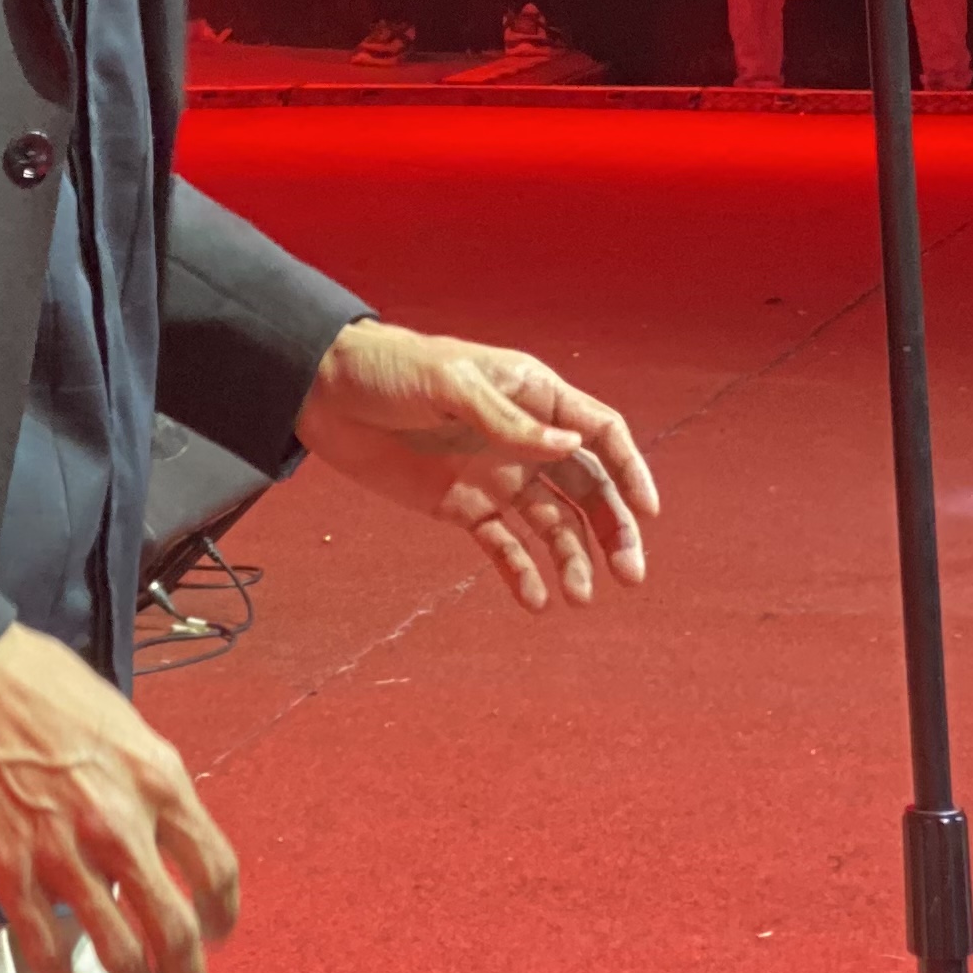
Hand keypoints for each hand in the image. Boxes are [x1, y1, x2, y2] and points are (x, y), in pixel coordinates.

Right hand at [0, 625, 238, 972]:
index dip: (223, 915)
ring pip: (121, 953)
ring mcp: (65, 854)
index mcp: (158, 780)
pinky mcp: (11, 872)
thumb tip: (160, 832)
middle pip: (176, 929)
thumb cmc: (44, 685)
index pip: (216, 870)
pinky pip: (48, 952)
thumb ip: (148, 783)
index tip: (216, 934)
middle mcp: (121, 825)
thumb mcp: (123, 723)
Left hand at [295, 322, 657, 611]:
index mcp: (532, 394)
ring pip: (554, 523)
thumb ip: (507, 419)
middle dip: (614, 529)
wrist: (324, 393)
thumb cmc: (389, 369)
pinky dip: (522, 574)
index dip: (629, 469)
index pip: (599, 432)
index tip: (648, 511)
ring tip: (579, 596)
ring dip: (573, 560)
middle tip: (630, 574)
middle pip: (587, 487)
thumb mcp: (448, 383)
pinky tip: (535, 602)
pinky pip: (504, 546)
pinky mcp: (464, 507)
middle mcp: (524, 438)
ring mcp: (496, 475)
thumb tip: (572, 448)